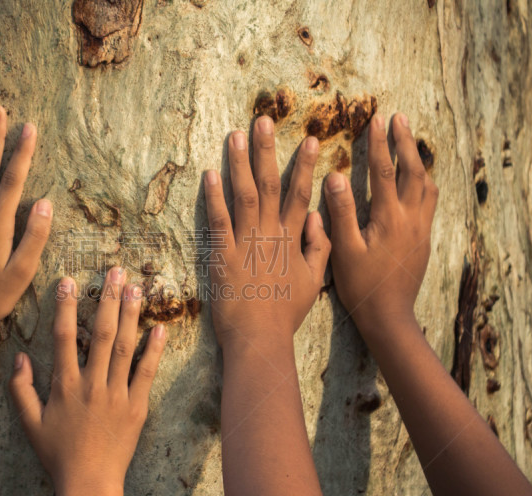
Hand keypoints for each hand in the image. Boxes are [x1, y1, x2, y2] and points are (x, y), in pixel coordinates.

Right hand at [9, 269, 165, 495]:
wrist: (89, 482)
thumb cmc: (58, 454)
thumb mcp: (30, 423)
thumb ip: (21, 389)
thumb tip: (20, 357)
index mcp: (65, 385)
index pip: (63, 336)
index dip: (64, 305)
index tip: (68, 280)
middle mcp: (91, 384)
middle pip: (100, 333)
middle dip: (107, 299)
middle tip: (115, 271)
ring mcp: (116, 393)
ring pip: (124, 347)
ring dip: (130, 315)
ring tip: (136, 287)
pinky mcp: (136, 406)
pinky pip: (146, 373)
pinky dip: (153, 350)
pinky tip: (160, 328)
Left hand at [204, 116, 330, 344]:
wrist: (261, 339)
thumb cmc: (285, 314)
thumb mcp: (313, 282)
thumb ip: (319, 248)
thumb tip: (321, 218)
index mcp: (293, 240)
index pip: (303, 195)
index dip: (307, 166)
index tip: (312, 139)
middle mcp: (271, 235)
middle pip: (272, 185)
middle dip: (268, 151)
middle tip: (262, 120)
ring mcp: (246, 244)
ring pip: (245, 195)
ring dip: (240, 163)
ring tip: (235, 134)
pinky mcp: (223, 256)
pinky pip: (219, 221)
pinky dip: (215, 197)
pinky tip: (210, 173)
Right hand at [324, 113, 437, 337]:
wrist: (390, 316)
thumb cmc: (362, 286)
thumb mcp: (344, 250)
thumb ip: (341, 212)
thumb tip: (335, 177)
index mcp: (390, 218)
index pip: (385, 171)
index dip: (379, 144)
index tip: (375, 120)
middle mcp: (412, 219)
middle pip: (414, 170)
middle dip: (405, 142)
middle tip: (400, 118)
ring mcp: (422, 229)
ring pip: (427, 185)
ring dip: (419, 160)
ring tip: (411, 143)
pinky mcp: (424, 240)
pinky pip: (430, 201)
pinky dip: (424, 182)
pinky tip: (418, 181)